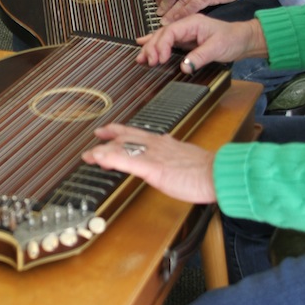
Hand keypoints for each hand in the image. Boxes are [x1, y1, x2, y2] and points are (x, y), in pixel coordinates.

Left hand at [82, 124, 216, 203]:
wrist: (216, 173)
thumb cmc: (206, 172)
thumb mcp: (185, 161)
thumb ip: (173, 160)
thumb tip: (169, 165)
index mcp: (164, 144)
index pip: (139, 134)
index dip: (122, 132)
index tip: (110, 131)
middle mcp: (155, 145)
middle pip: (127, 137)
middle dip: (109, 136)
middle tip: (96, 135)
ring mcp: (152, 155)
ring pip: (122, 147)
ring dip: (103, 150)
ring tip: (88, 154)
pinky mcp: (151, 167)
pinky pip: (125, 160)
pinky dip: (108, 158)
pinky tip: (96, 158)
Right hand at [137, 14, 266, 72]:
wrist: (242, 39)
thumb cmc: (232, 39)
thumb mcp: (217, 48)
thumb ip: (200, 57)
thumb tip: (184, 67)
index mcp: (192, 23)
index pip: (170, 32)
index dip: (162, 45)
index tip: (160, 59)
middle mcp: (186, 25)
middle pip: (162, 34)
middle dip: (152, 48)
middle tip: (148, 62)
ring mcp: (184, 32)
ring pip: (161, 38)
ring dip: (150, 47)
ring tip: (140, 58)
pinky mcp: (184, 40)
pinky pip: (166, 41)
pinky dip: (154, 43)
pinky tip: (142, 43)